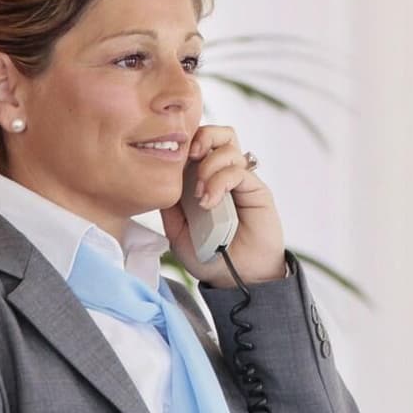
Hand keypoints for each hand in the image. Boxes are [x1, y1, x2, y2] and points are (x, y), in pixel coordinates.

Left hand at [160, 124, 289, 288]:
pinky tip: (210, 202)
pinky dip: (220, 181)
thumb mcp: (176, 230)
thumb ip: (168, 204)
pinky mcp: (256, 190)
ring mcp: (241, 181)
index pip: (198, 143)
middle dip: (201, 137)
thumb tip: (156, 178)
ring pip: (229, 146)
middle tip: (189, 156)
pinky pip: (238, 171)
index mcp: (202, 179)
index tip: (169, 157)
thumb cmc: (208, 256)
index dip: (184, 141)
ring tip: (200, 194)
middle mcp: (223, 175)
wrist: (234, 278)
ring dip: (209, 165)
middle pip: (219, 133)